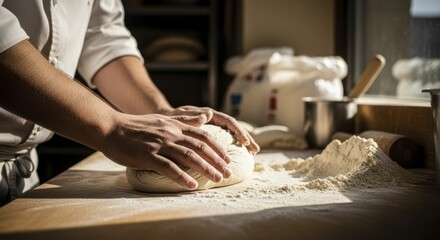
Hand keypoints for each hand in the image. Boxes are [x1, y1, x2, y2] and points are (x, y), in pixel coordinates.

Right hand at [103, 113, 232, 189]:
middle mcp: (171, 134)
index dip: (217, 147)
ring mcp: (160, 144)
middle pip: (200, 147)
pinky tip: (191, 185)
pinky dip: (181, 176)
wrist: (111, 128)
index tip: (228, 158)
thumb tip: (206, 116)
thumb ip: (185, 119)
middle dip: (217, 160)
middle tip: (228, 172)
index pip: (203, 136)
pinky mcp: (148, 155)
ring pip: (189, 157)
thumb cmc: (136, 126)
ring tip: (217, 179)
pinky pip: (168, 167)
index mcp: (176, 126)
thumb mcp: (164, 119)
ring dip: (205, 169)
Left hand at [161, 106, 259, 153]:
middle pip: (233, 128)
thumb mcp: (177, 117)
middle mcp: (212, 120)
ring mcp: (211, 128)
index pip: (228, 121)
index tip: (245, 141)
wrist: (160, 121)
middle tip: (255, 150)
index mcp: (207, 114)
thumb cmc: (168, 119)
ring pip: (230, 135)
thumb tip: (207, 114)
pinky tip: (235, 159)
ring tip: (253, 154)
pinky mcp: (208, 137)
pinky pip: (223, 142)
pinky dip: (230, 149)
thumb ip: (190, 116)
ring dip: (242, 143)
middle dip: (245, 138)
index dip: (238, 130)